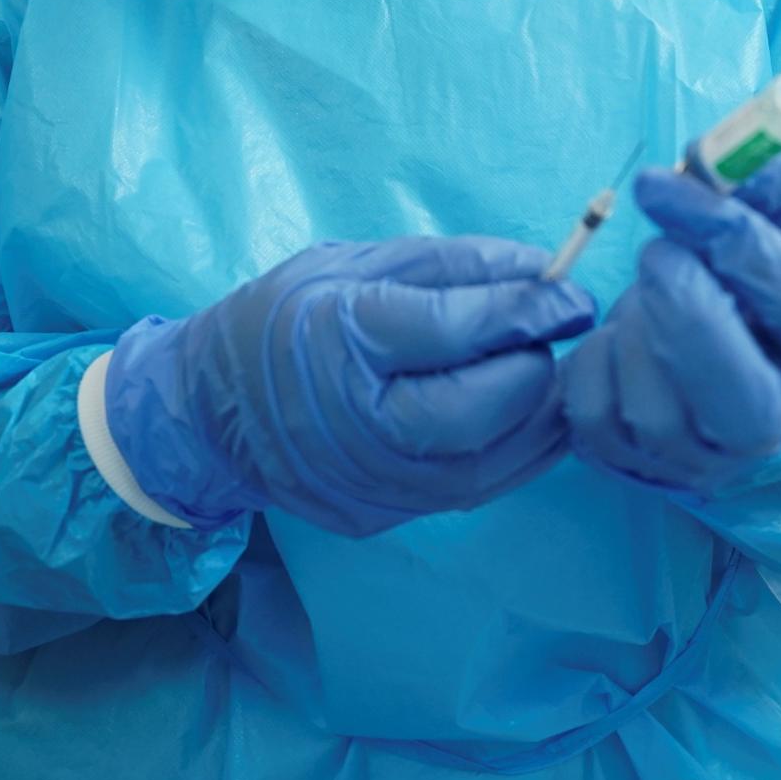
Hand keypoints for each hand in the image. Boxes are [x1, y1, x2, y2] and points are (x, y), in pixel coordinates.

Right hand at [104, 236, 596, 537]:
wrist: (208, 413)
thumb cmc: (283, 317)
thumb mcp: (354, 263)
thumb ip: (451, 265)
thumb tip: (541, 271)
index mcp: (339, 340)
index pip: (452, 330)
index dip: (524, 310)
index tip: (572, 291)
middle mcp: (354, 422)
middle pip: (476, 410)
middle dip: (533, 367)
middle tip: (552, 332)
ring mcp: (369, 482)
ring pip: (488, 462)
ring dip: (538, 414)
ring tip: (548, 368)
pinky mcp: (383, 516)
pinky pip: (474, 489)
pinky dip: (518, 451)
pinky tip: (531, 414)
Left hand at [560, 152, 780, 494]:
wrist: (742, 361)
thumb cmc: (762, 277)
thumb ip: (765, 180)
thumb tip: (713, 151)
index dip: (727, 236)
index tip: (658, 183)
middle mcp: (776, 414)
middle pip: (735, 389)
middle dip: (681, 310)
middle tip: (653, 252)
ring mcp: (708, 457)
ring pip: (653, 406)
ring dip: (633, 330)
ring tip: (646, 297)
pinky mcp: (642, 470)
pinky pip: (596, 415)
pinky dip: (593, 363)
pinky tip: (621, 343)